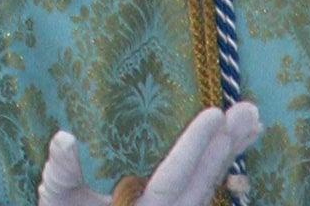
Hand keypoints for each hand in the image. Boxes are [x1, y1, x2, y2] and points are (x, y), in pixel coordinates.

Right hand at [45, 102, 259, 205]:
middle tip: (250, 112)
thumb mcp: (56, 199)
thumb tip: (64, 138)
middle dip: (226, 146)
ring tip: (253, 122)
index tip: (214, 113)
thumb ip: (60, 173)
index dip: (193, 146)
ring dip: (230, 154)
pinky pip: (202, 189)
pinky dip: (220, 166)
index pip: (172, 178)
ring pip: (208, 187)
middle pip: (202, 184)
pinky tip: (232, 145)